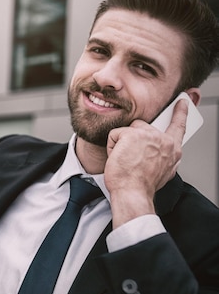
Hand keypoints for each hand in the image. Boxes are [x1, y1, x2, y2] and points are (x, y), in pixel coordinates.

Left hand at [104, 99, 187, 227]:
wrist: (133, 192)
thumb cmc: (142, 185)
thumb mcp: (161, 171)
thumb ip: (163, 157)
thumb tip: (160, 154)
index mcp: (173, 150)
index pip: (179, 127)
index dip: (180, 113)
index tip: (182, 101)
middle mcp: (164, 140)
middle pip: (141, 129)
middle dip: (131, 141)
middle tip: (130, 159)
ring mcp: (149, 135)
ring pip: (128, 131)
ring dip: (121, 145)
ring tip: (125, 161)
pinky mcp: (132, 134)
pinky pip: (115, 135)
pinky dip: (111, 148)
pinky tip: (117, 159)